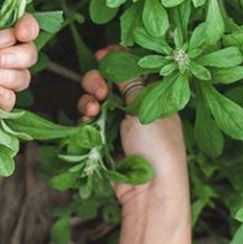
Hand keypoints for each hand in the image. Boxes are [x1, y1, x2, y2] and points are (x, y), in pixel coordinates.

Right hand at [77, 47, 188, 207]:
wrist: (151, 191)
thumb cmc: (158, 146)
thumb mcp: (144, 105)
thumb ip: (127, 78)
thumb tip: (115, 52)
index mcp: (155, 95)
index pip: (132, 68)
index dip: (115, 58)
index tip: (101, 55)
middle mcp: (136, 106)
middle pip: (108, 81)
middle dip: (98, 81)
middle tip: (100, 90)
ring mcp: (120, 124)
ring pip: (95, 100)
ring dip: (89, 99)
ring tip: (93, 109)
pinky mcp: (105, 141)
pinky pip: (89, 122)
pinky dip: (85, 119)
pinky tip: (87, 121)